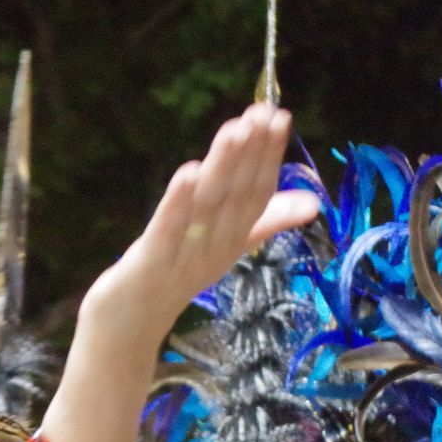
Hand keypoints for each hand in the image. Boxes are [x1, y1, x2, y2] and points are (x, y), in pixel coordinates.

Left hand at [87, 104, 319, 346]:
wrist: (129, 327)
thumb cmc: (175, 278)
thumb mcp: (222, 247)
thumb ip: (264, 222)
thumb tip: (313, 202)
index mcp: (232, 240)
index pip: (258, 193)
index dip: (269, 156)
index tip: (279, 116)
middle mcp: (215, 247)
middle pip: (237, 196)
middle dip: (251, 154)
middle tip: (264, 114)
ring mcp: (184, 256)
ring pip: (208, 209)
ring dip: (222, 169)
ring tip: (234, 132)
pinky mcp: (151, 262)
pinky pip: (169, 230)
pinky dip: (179, 203)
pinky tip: (188, 173)